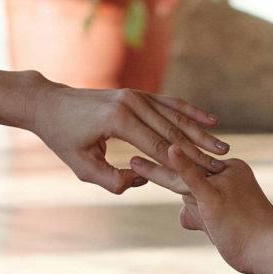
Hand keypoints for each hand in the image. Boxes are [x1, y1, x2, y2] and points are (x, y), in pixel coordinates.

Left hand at [25, 81, 228, 194]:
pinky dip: (189, 111)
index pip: (159, 147)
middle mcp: (131, 103)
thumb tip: (142, 179)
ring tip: (223, 147)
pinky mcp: (136, 93)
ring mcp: (135, 95)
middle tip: (223, 166)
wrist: (49, 104)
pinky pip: (168, 103)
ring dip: (200, 132)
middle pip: (173, 131)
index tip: (205, 177)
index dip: (184, 163)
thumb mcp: (81, 166)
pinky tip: (210, 120)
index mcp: (119, 120)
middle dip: (199, 150)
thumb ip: (111, 180)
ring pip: (175, 116)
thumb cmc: (62, 138)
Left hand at [128, 138, 272, 273]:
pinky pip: (194, 179)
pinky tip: (169, 151)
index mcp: (232, 172)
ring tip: (132, 162)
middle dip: (159, 165)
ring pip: (182, 176)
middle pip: (187, 170)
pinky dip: (181, 165)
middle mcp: (228, 172)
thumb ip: (201, 214)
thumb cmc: (252, 241)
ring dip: (154, 170)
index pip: (195, 170)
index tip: (151, 163)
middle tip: (134, 158)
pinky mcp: (216, 197)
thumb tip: (184, 217)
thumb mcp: (221, 223)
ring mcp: (222, 183)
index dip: (174, 172)